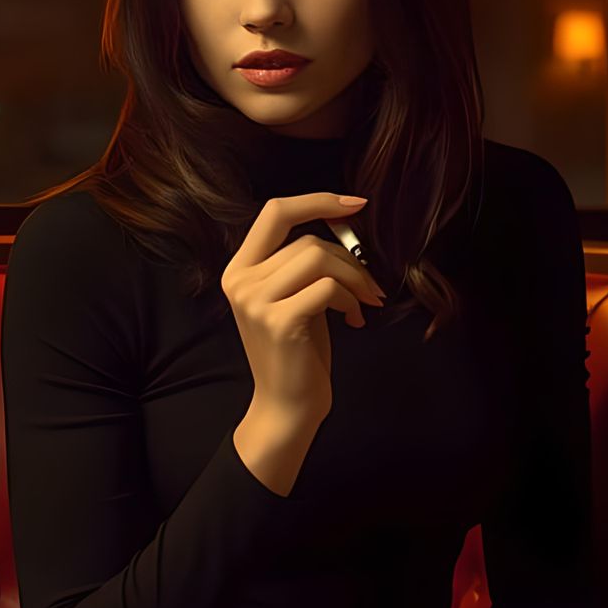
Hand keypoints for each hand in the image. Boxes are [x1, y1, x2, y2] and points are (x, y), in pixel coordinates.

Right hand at [221, 194, 386, 429]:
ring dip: (353, 278)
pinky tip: (354, 320)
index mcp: (239, 270)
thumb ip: (300, 263)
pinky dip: (349, 299)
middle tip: (368, 287)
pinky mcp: (279, 321)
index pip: (275, 212)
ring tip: (362, 303)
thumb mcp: (291, 298)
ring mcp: (256, 301)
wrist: (286, 407)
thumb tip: (344, 226)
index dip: (317, 200)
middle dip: (348, 260)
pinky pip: (327, 288)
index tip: (356, 204)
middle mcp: (240, 281)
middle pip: (308, 240)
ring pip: (318, 258)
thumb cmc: (296, 352)